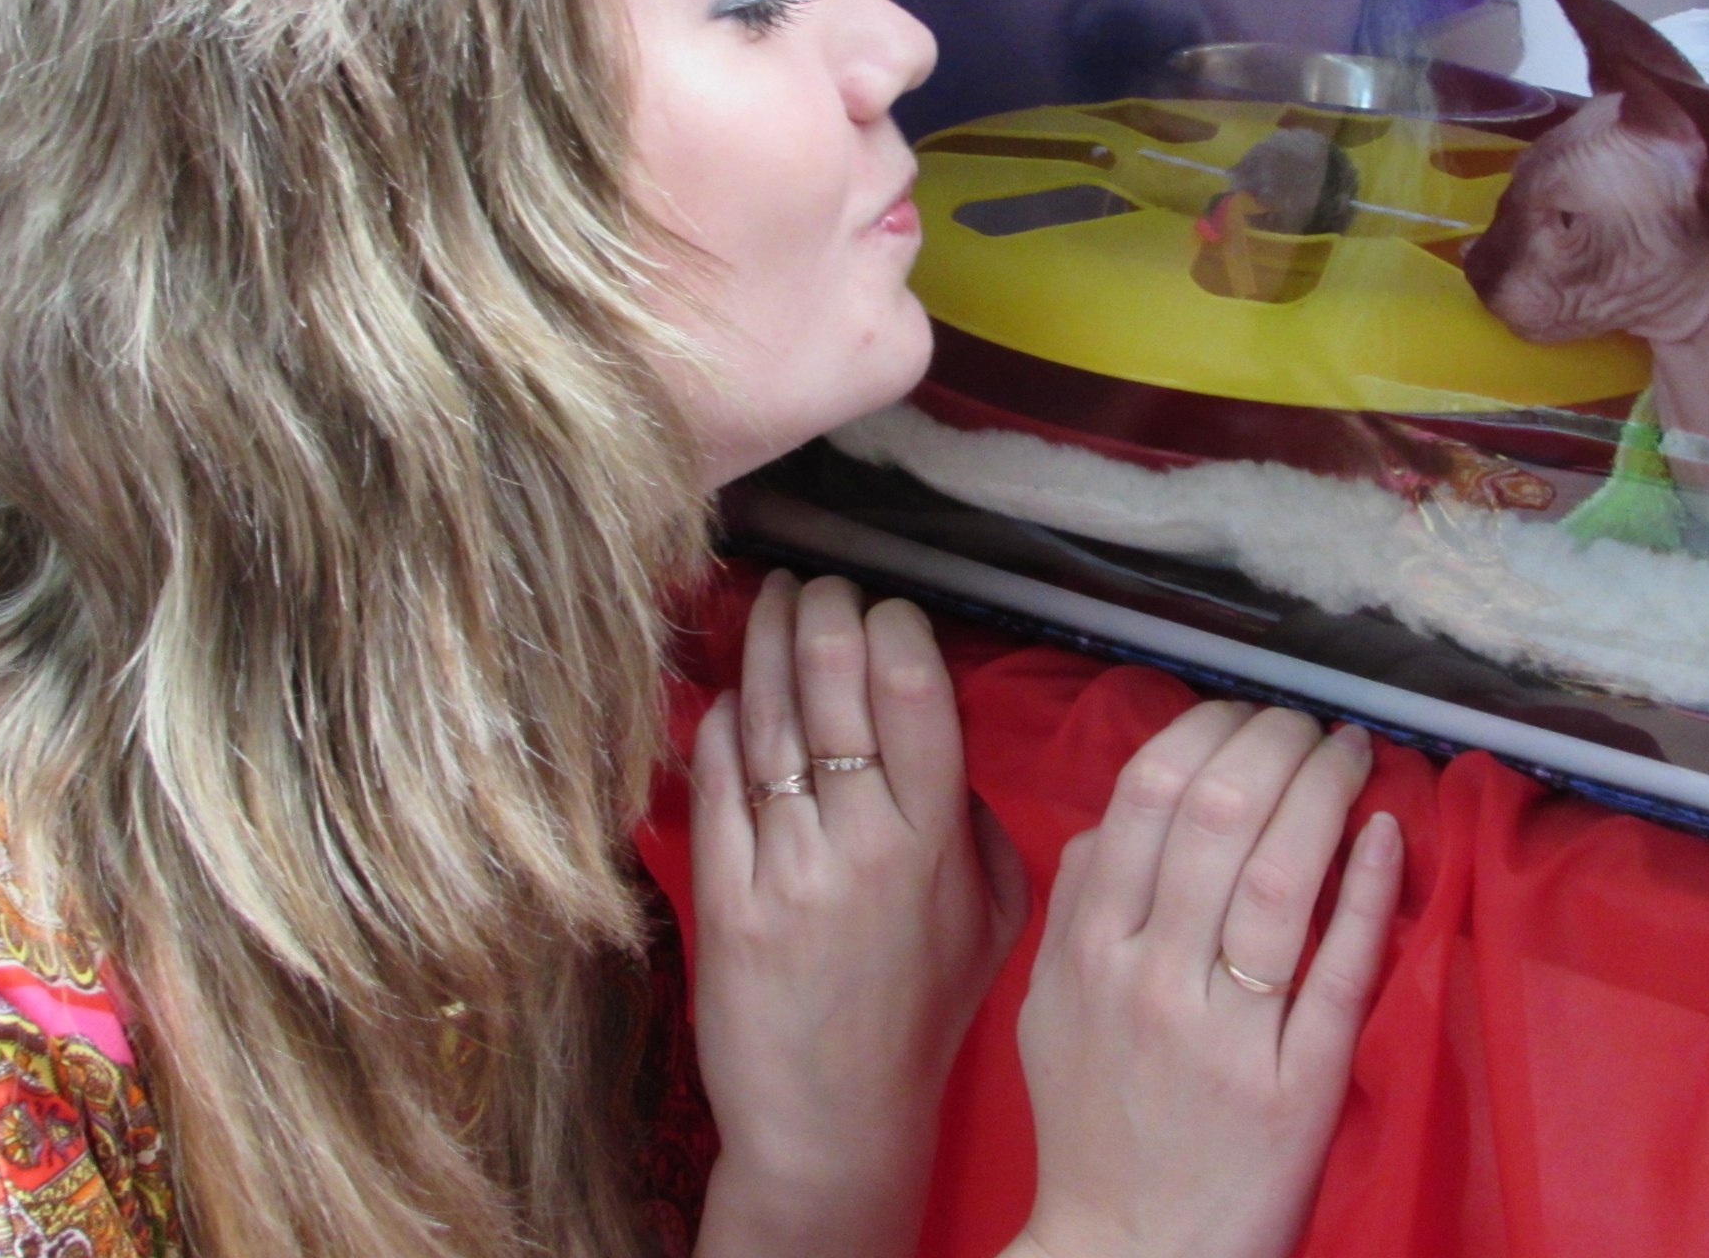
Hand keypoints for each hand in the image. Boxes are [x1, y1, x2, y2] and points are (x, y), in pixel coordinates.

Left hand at [691, 571, 1027, 1257]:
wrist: (832, 1123)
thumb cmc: (919, 1015)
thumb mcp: (992, 920)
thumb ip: (977, 824)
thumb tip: (945, 736)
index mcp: (935, 844)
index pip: (916, 699)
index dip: (895, 633)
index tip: (887, 608)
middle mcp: (861, 846)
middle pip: (836, 691)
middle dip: (825, 616)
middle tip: (820, 586)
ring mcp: (785, 869)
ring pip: (770, 723)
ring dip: (769, 647)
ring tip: (773, 601)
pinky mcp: (722, 897)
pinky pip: (716, 784)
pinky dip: (722, 725)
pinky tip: (732, 693)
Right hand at [1004, 702, 1403, 1257]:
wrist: (1128, 1255)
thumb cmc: (1093, 1126)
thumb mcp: (1050, 1007)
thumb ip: (1077, 905)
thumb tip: (1121, 815)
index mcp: (1089, 951)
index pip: (1147, 797)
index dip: (1206, 732)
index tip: (1243, 715)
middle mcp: (1152, 981)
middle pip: (1217, 815)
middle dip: (1274, 742)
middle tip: (1307, 722)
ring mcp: (1227, 1034)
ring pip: (1277, 876)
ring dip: (1324, 792)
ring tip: (1350, 752)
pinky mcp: (1296, 1085)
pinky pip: (1339, 970)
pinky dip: (1365, 890)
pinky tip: (1385, 832)